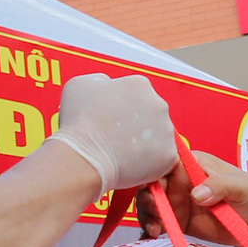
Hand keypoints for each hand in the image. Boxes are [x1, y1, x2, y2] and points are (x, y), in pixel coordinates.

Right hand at [49, 74, 176, 193]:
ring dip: (144, 145)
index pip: (138, 96)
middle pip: (152, 116)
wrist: (84, 155)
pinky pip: (162, 160)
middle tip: (117, 139)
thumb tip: (107, 86)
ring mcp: (166, 130)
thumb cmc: (78, 122)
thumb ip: (101, 81)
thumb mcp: (81, 85)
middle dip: (137, 127)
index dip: (124, 110)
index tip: (113, 122)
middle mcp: (158, 103)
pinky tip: (130, 165)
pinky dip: (149, 165)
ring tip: (121, 154)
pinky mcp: (169, 155)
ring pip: (159, 138)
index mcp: (139, 84)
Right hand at [138, 149, 247, 244]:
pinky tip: (154, 236)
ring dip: (148, 215)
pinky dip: (153, 230)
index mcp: (194, 163)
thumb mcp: (242, 187)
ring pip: (152, 205)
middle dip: (147, 196)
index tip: (151, 185)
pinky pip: (160, 224)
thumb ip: (220, 186)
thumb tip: (196, 194)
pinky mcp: (180, 222)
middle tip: (153, 210)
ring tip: (156, 229)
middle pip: (152, 184)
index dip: (153, 170)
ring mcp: (179, 202)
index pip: (166, 162)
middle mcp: (182, 181)